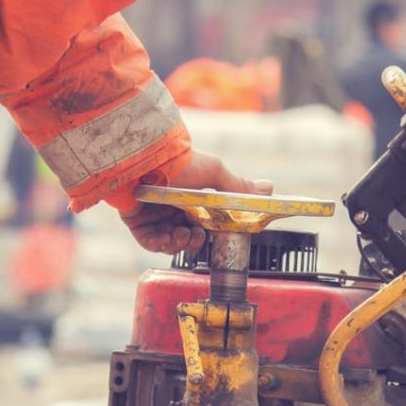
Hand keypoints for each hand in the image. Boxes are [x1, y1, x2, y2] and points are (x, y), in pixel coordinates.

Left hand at [119, 151, 272, 254]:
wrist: (150, 160)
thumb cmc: (183, 164)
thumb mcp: (215, 174)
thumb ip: (238, 186)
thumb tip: (269, 189)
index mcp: (188, 198)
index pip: (201, 223)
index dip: (209, 232)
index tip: (215, 234)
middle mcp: (170, 208)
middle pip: (186, 236)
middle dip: (194, 242)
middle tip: (197, 237)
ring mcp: (152, 215)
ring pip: (169, 242)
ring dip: (179, 244)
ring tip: (182, 235)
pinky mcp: (136, 222)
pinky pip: (149, 242)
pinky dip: (160, 244)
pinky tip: (167, 239)